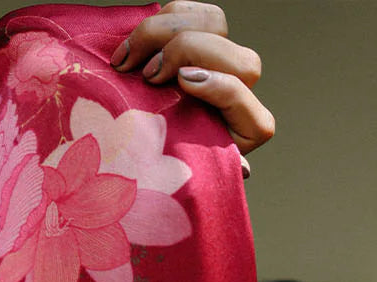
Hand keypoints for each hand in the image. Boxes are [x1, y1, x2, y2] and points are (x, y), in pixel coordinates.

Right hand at [110, 2, 274, 158]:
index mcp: (246, 129)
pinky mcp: (201, 38)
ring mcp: (221, 61)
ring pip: (216, 24)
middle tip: (148, 74)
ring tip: (128, 58)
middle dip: (189, 55)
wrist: (134, 144)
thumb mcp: (183, 171)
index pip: (248, 102)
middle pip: (240, 59)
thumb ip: (212, 168)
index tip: (182, 83)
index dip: (220, 87)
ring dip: (166, 31)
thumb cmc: (159, 164)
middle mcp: (240, 91)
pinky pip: (195, 13)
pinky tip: (134, 43)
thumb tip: (243, 168)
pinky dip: (163, 18)